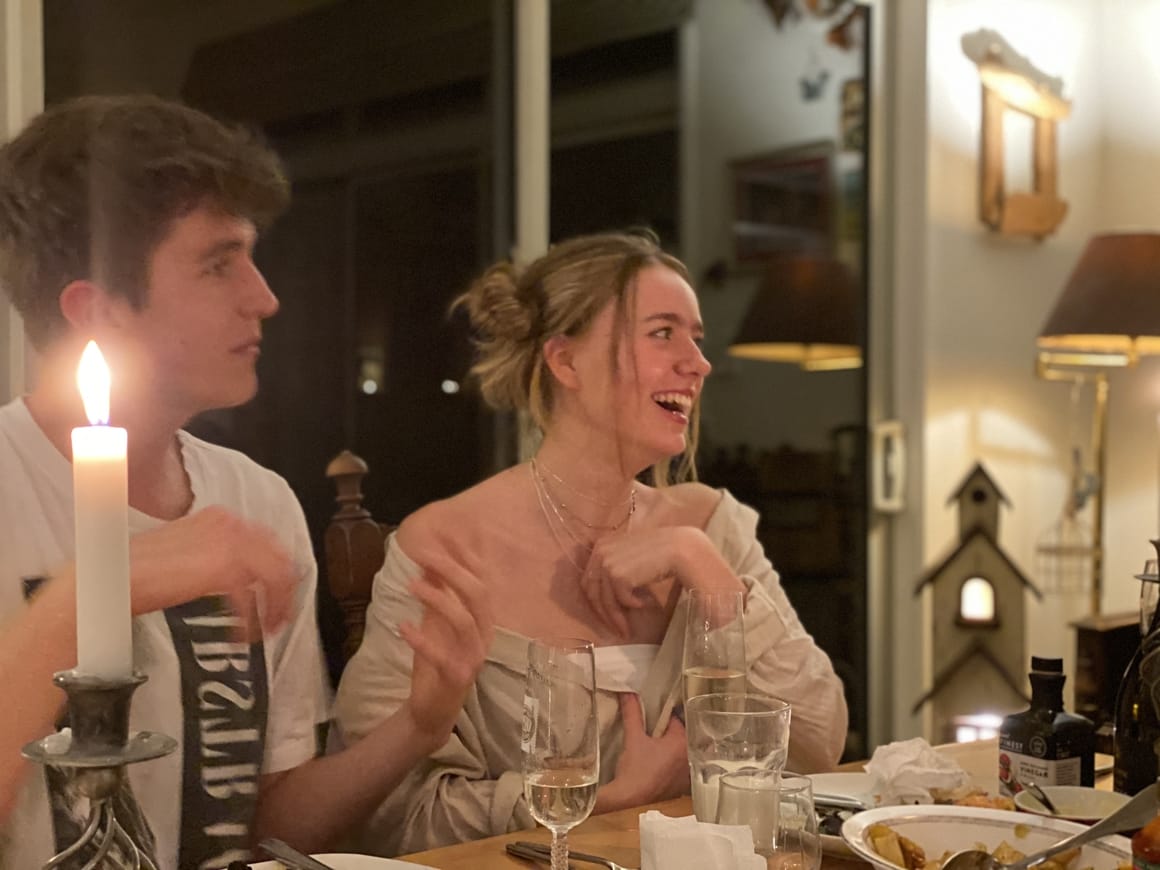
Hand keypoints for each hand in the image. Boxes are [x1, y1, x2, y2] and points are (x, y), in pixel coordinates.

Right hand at [128, 506, 296, 639]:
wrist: (112, 577)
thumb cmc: (142, 570)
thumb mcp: (190, 552)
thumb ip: (219, 556)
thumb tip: (246, 577)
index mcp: (222, 517)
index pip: (267, 542)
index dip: (278, 572)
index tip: (277, 597)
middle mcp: (230, 523)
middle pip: (279, 558)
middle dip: (284, 592)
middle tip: (278, 619)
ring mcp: (229, 542)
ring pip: (274, 576)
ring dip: (274, 607)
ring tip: (264, 631)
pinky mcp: (222, 568)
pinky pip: (250, 599)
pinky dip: (249, 621)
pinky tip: (240, 636)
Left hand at [400, 545, 493, 746]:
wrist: (432, 712)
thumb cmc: (437, 662)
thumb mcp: (435, 624)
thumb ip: (437, 596)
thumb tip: (427, 561)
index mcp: (483, 622)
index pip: (482, 583)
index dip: (467, 560)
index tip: (446, 539)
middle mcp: (484, 637)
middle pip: (479, 597)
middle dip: (455, 571)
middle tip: (428, 555)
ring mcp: (473, 659)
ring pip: (464, 622)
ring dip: (438, 600)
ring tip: (412, 585)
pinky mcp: (456, 678)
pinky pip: (442, 656)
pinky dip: (421, 639)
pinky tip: (402, 626)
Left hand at [581, 526, 704, 636]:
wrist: (679, 547)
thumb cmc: (661, 551)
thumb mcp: (631, 555)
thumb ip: (617, 566)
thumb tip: (608, 596)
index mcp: (601, 545)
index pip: (589, 580)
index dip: (597, 600)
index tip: (608, 615)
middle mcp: (600, 553)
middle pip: (593, 592)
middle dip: (604, 614)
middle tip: (616, 630)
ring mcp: (607, 564)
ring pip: (606, 601)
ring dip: (618, 618)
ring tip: (628, 630)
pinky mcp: (618, 575)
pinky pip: (622, 600)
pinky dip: (634, 605)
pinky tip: (648, 602)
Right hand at [596, 693, 688, 812]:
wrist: (630, 801)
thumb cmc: (635, 770)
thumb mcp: (633, 738)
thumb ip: (632, 713)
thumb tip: (627, 692)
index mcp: (683, 742)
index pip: (676, 719)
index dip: (663, 715)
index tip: (653, 713)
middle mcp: (690, 757)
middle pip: (681, 735)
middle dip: (669, 731)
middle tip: (653, 727)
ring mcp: (687, 774)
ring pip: (680, 752)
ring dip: (671, 748)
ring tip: (655, 744)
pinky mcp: (681, 788)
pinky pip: (679, 768)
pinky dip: (671, 764)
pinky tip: (658, 764)